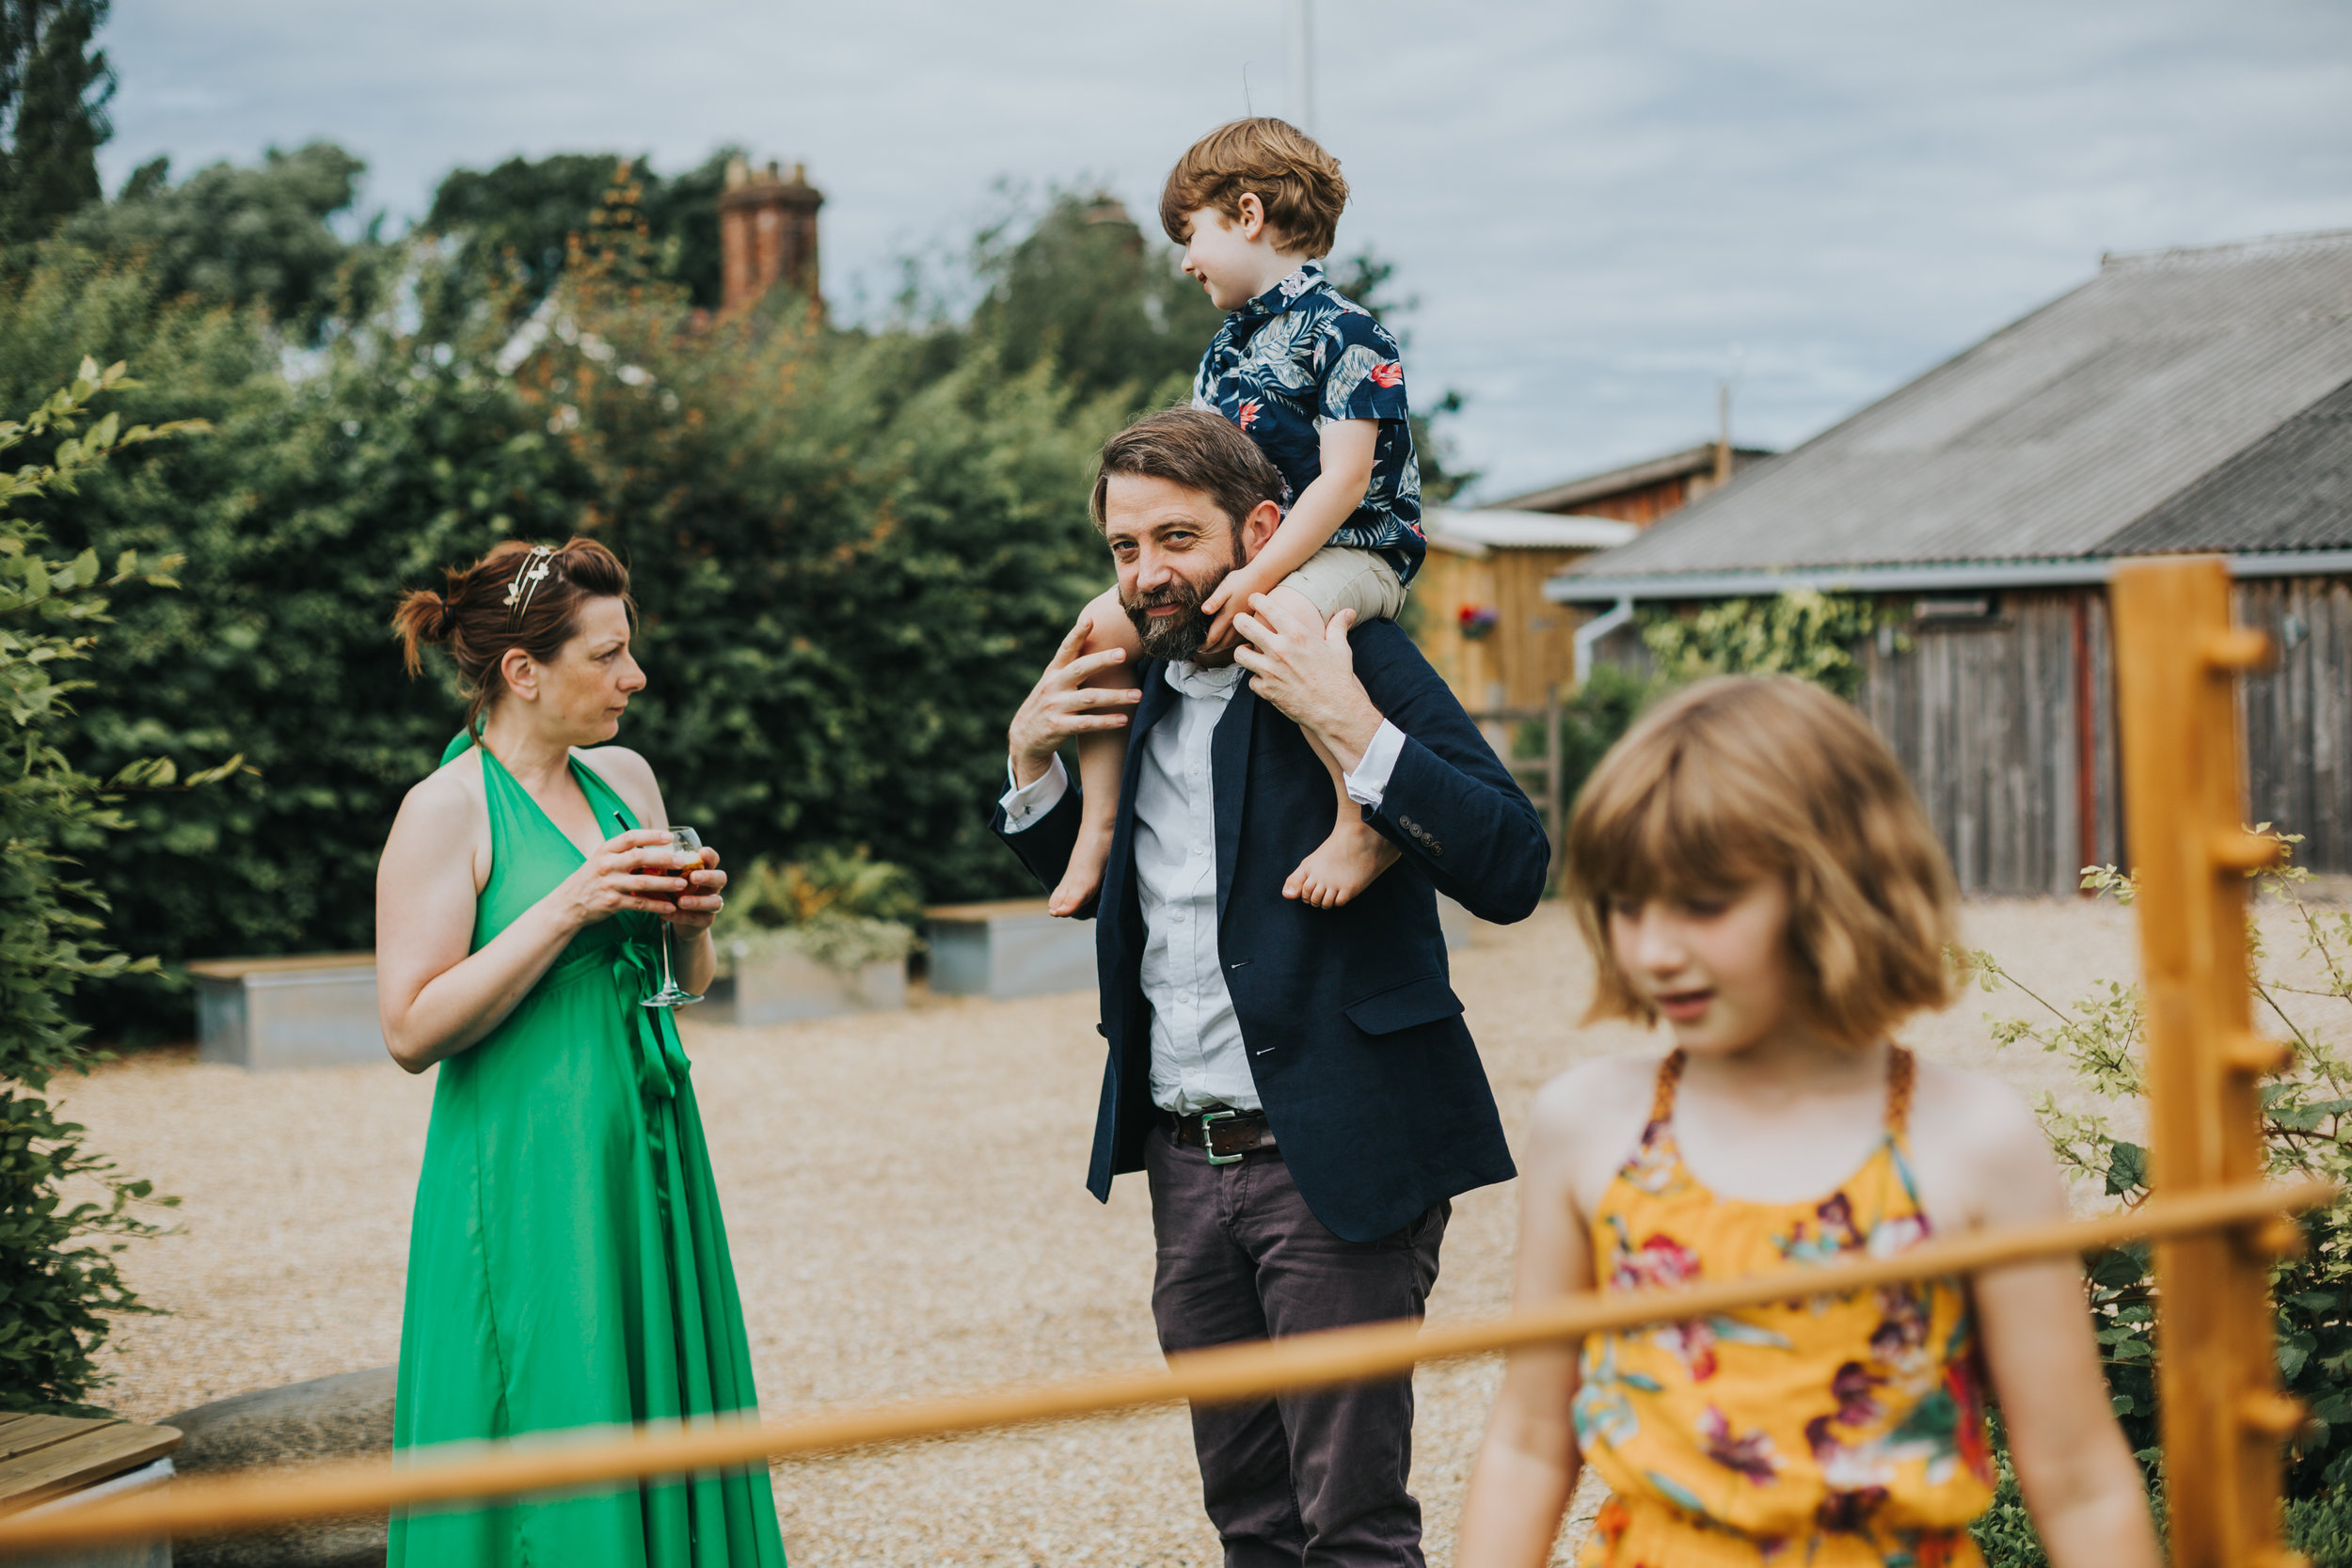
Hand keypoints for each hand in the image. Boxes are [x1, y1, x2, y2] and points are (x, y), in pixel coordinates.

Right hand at [561, 829, 699, 929]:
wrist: (567, 904)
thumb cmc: (590, 879)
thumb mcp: (601, 859)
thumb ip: (622, 853)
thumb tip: (653, 846)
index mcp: (605, 850)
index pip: (630, 837)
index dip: (651, 835)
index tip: (669, 836)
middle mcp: (606, 865)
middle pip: (639, 858)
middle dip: (663, 859)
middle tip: (681, 861)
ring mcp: (609, 884)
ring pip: (642, 882)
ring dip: (665, 883)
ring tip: (682, 884)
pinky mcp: (612, 903)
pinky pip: (639, 904)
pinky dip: (656, 905)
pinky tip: (670, 906)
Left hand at [666, 847, 727, 933]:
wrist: (675, 916)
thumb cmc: (670, 888)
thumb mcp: (668, 875)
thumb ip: (663, 864)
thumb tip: (642, 846)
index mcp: (704, 870)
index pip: (713, 859)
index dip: (710, 856)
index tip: (701, 851)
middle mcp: (712, 886)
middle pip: (721, 878)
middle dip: (709, 877)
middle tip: (694, 877)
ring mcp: (711, 903)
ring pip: (715, 902)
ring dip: (698, 901)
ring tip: (681, 901)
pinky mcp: (705, 920)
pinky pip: (699, 919)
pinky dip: (683, 917)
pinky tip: (668, 914)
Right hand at [1008, 617, 1141, 785]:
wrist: (1025, 738)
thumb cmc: (1048, 704)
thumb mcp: (1053, 683)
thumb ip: (1071, 667)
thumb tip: (1096, 642)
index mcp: (1053, 672)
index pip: (1066, 649)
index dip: (1077, 634)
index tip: (1090, 619)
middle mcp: (1053, 686)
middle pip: (1080, 669)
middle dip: (1102, 660)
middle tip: (1123, 654)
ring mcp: (1055, 707)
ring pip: (1089, 698)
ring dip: (1115, 696)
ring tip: (1138, 695)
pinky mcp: (1058, 727)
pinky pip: (1087, 724)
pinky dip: (1106, 721)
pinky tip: (1123, 720)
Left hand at [1198, 565, 1271, 656]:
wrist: (1263, 576)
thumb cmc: (1241, 579)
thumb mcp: (1225, 587)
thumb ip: (1214, 600)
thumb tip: (1204, 610)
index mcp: (1228, 616)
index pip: (1214, 637)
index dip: (1204, 645)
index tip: (1196, 648)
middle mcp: (1237, 623)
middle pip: (1222, 643)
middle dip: (1211, 649)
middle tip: (1201, 652)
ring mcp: (1246, 623)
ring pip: (1231, 642)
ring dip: (1221, 647)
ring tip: (1212, 649)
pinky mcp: (1251, 621)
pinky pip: (1239, 637)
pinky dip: (1231, 643)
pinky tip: (1228, 641)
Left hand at [1231, 596, 1383, 768]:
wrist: (1335, 710)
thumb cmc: (1338, 678)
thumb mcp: (1340, 648)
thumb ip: (1338, 627)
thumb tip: (1348, 612)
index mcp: (1297, 634)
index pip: (1266, 606)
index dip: (1256, 600)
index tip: (1254, 600)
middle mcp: (1279, 649)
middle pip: (1243, 626)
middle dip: (1240, 621)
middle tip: (1242, 623)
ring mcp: (1270, 671)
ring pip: (1239, 654)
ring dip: (1243, 652)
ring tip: (1249, 652)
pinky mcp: (1266, 690)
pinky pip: (1250, 680)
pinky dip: (1256, 680)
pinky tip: (1264, 679)